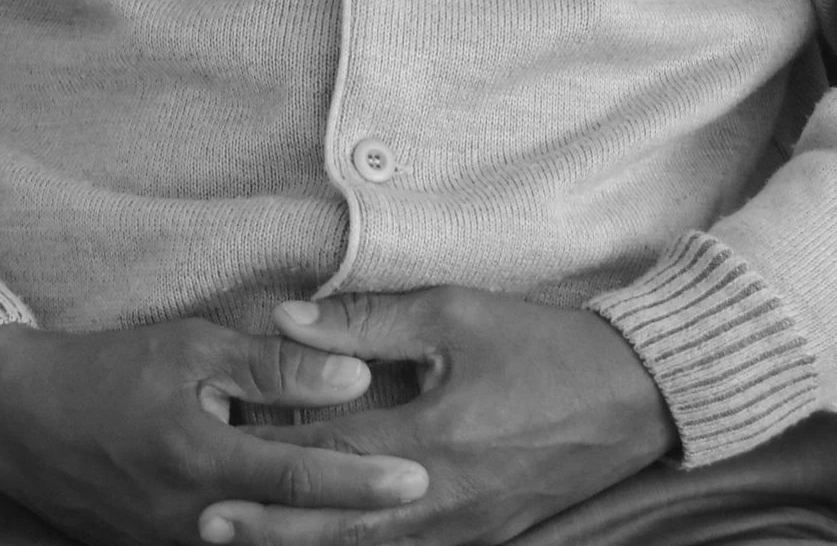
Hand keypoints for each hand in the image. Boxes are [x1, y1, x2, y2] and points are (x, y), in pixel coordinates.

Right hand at [0, 319, 429, 545]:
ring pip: (273, 544)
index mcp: (204, 462)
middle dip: (363, 521)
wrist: (21, 421)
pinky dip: (284, 534)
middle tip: (429, 503)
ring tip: (387, 515)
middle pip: (297, 528)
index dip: (366, 478)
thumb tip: (353, 375)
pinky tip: (319, 520)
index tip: (422, 474)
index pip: (304, 475)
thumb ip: (271, 363)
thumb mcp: (189, 348)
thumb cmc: (108, 372)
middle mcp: (199, 521)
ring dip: (327, 530)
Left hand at [196, 287, 677, 545]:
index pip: (330, 458)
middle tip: (205, 525)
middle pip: (339, 528)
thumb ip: (367, 322)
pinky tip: (328, 542)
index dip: (270, 458)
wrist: (631, 396)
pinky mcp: (483, 537)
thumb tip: (286, 318)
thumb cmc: (540, 344)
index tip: (213, 452)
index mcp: (434, 441)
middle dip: (271, 531)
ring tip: (247, 543)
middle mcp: (444, 501)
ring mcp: (466, 530)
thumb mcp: (454, 314)